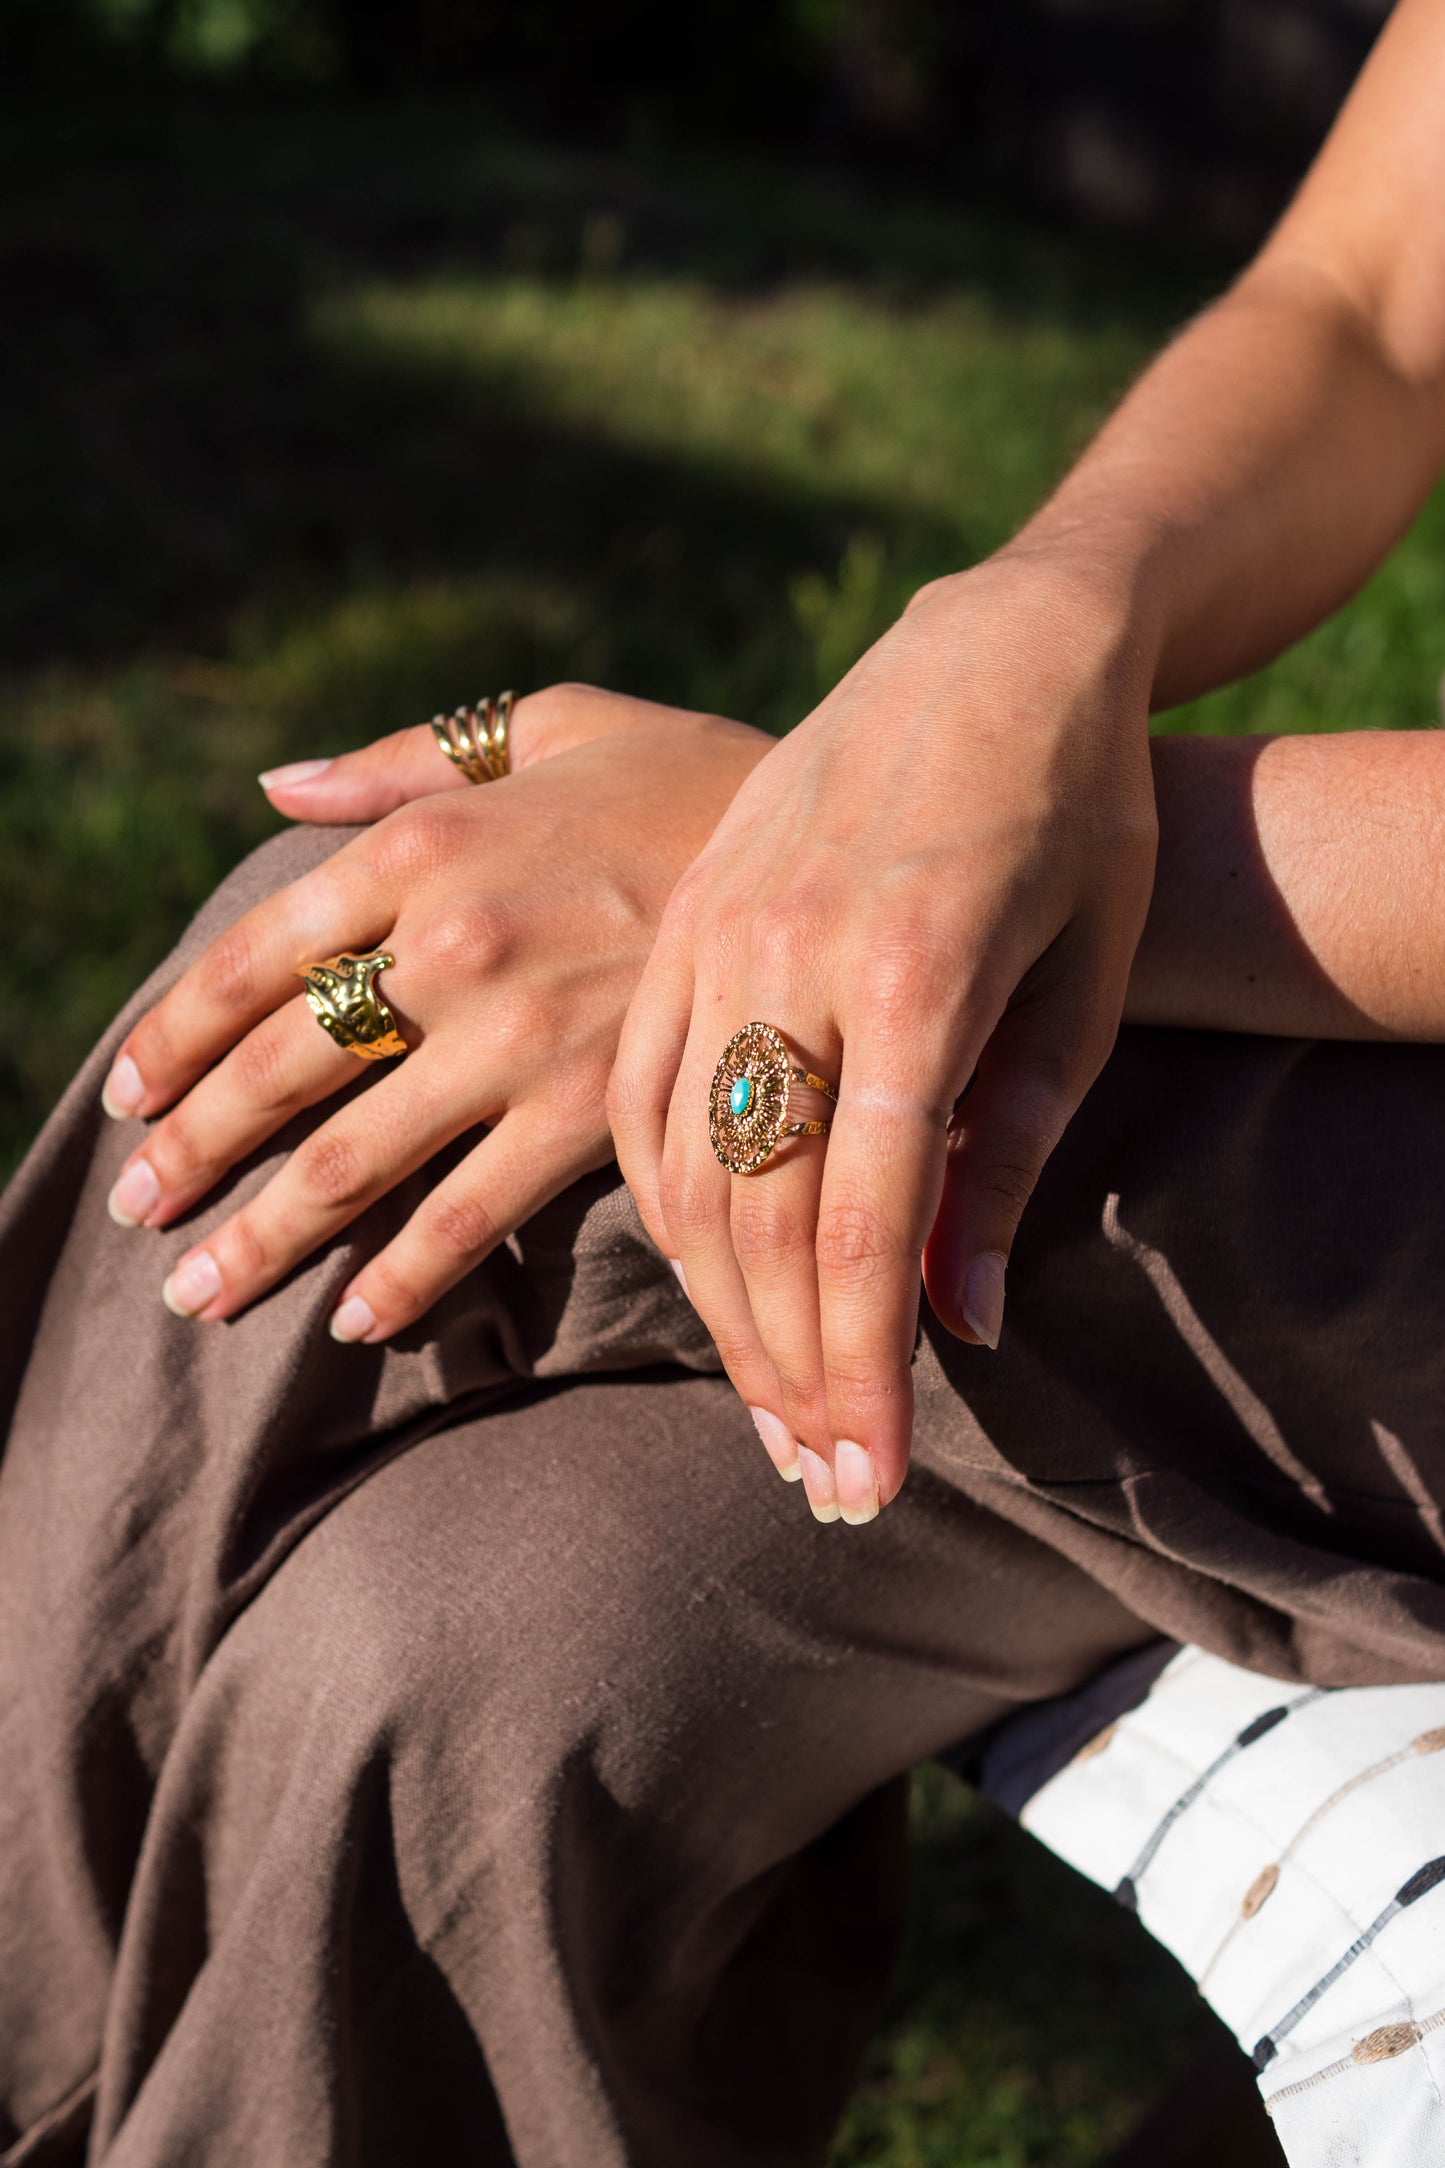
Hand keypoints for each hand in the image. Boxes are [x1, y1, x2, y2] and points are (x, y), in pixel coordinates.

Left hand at [101, 687, 770, 1338]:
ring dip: (259, 1239)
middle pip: (275, 1070)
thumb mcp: (552, 724)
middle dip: (191, 1154)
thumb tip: (275, 784)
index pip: (249, 960)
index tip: (130, 1097)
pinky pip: (471, 1213)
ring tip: (198, 1294)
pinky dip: (405, 1277)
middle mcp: (450, 943)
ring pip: (349, 1159)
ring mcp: (520, 1036)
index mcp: (423, 844)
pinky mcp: (596, 1113)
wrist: (853, 832)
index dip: (172, 1038)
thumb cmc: (695, 771)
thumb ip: (403, 760)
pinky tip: (357, 1320)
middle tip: (138, 1212)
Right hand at [609, 554, 1157, 1524]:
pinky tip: (707, 1278)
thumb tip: (956, 1318)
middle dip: (791, 1368)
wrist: (994, 646)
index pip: (859, 1223)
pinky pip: (641, 1096)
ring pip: (681, 1171)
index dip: (860, 1368)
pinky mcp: (684, 928)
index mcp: (912, 974)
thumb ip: (1012, 1150)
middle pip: (756, 1218)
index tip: (867, 1473)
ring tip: (772, 1405)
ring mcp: (716, 938)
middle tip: (822, 1474)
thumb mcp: (1087, 976)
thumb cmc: (1076, 809)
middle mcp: (787, 959)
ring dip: (723, 1308)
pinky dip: (670, 1206)